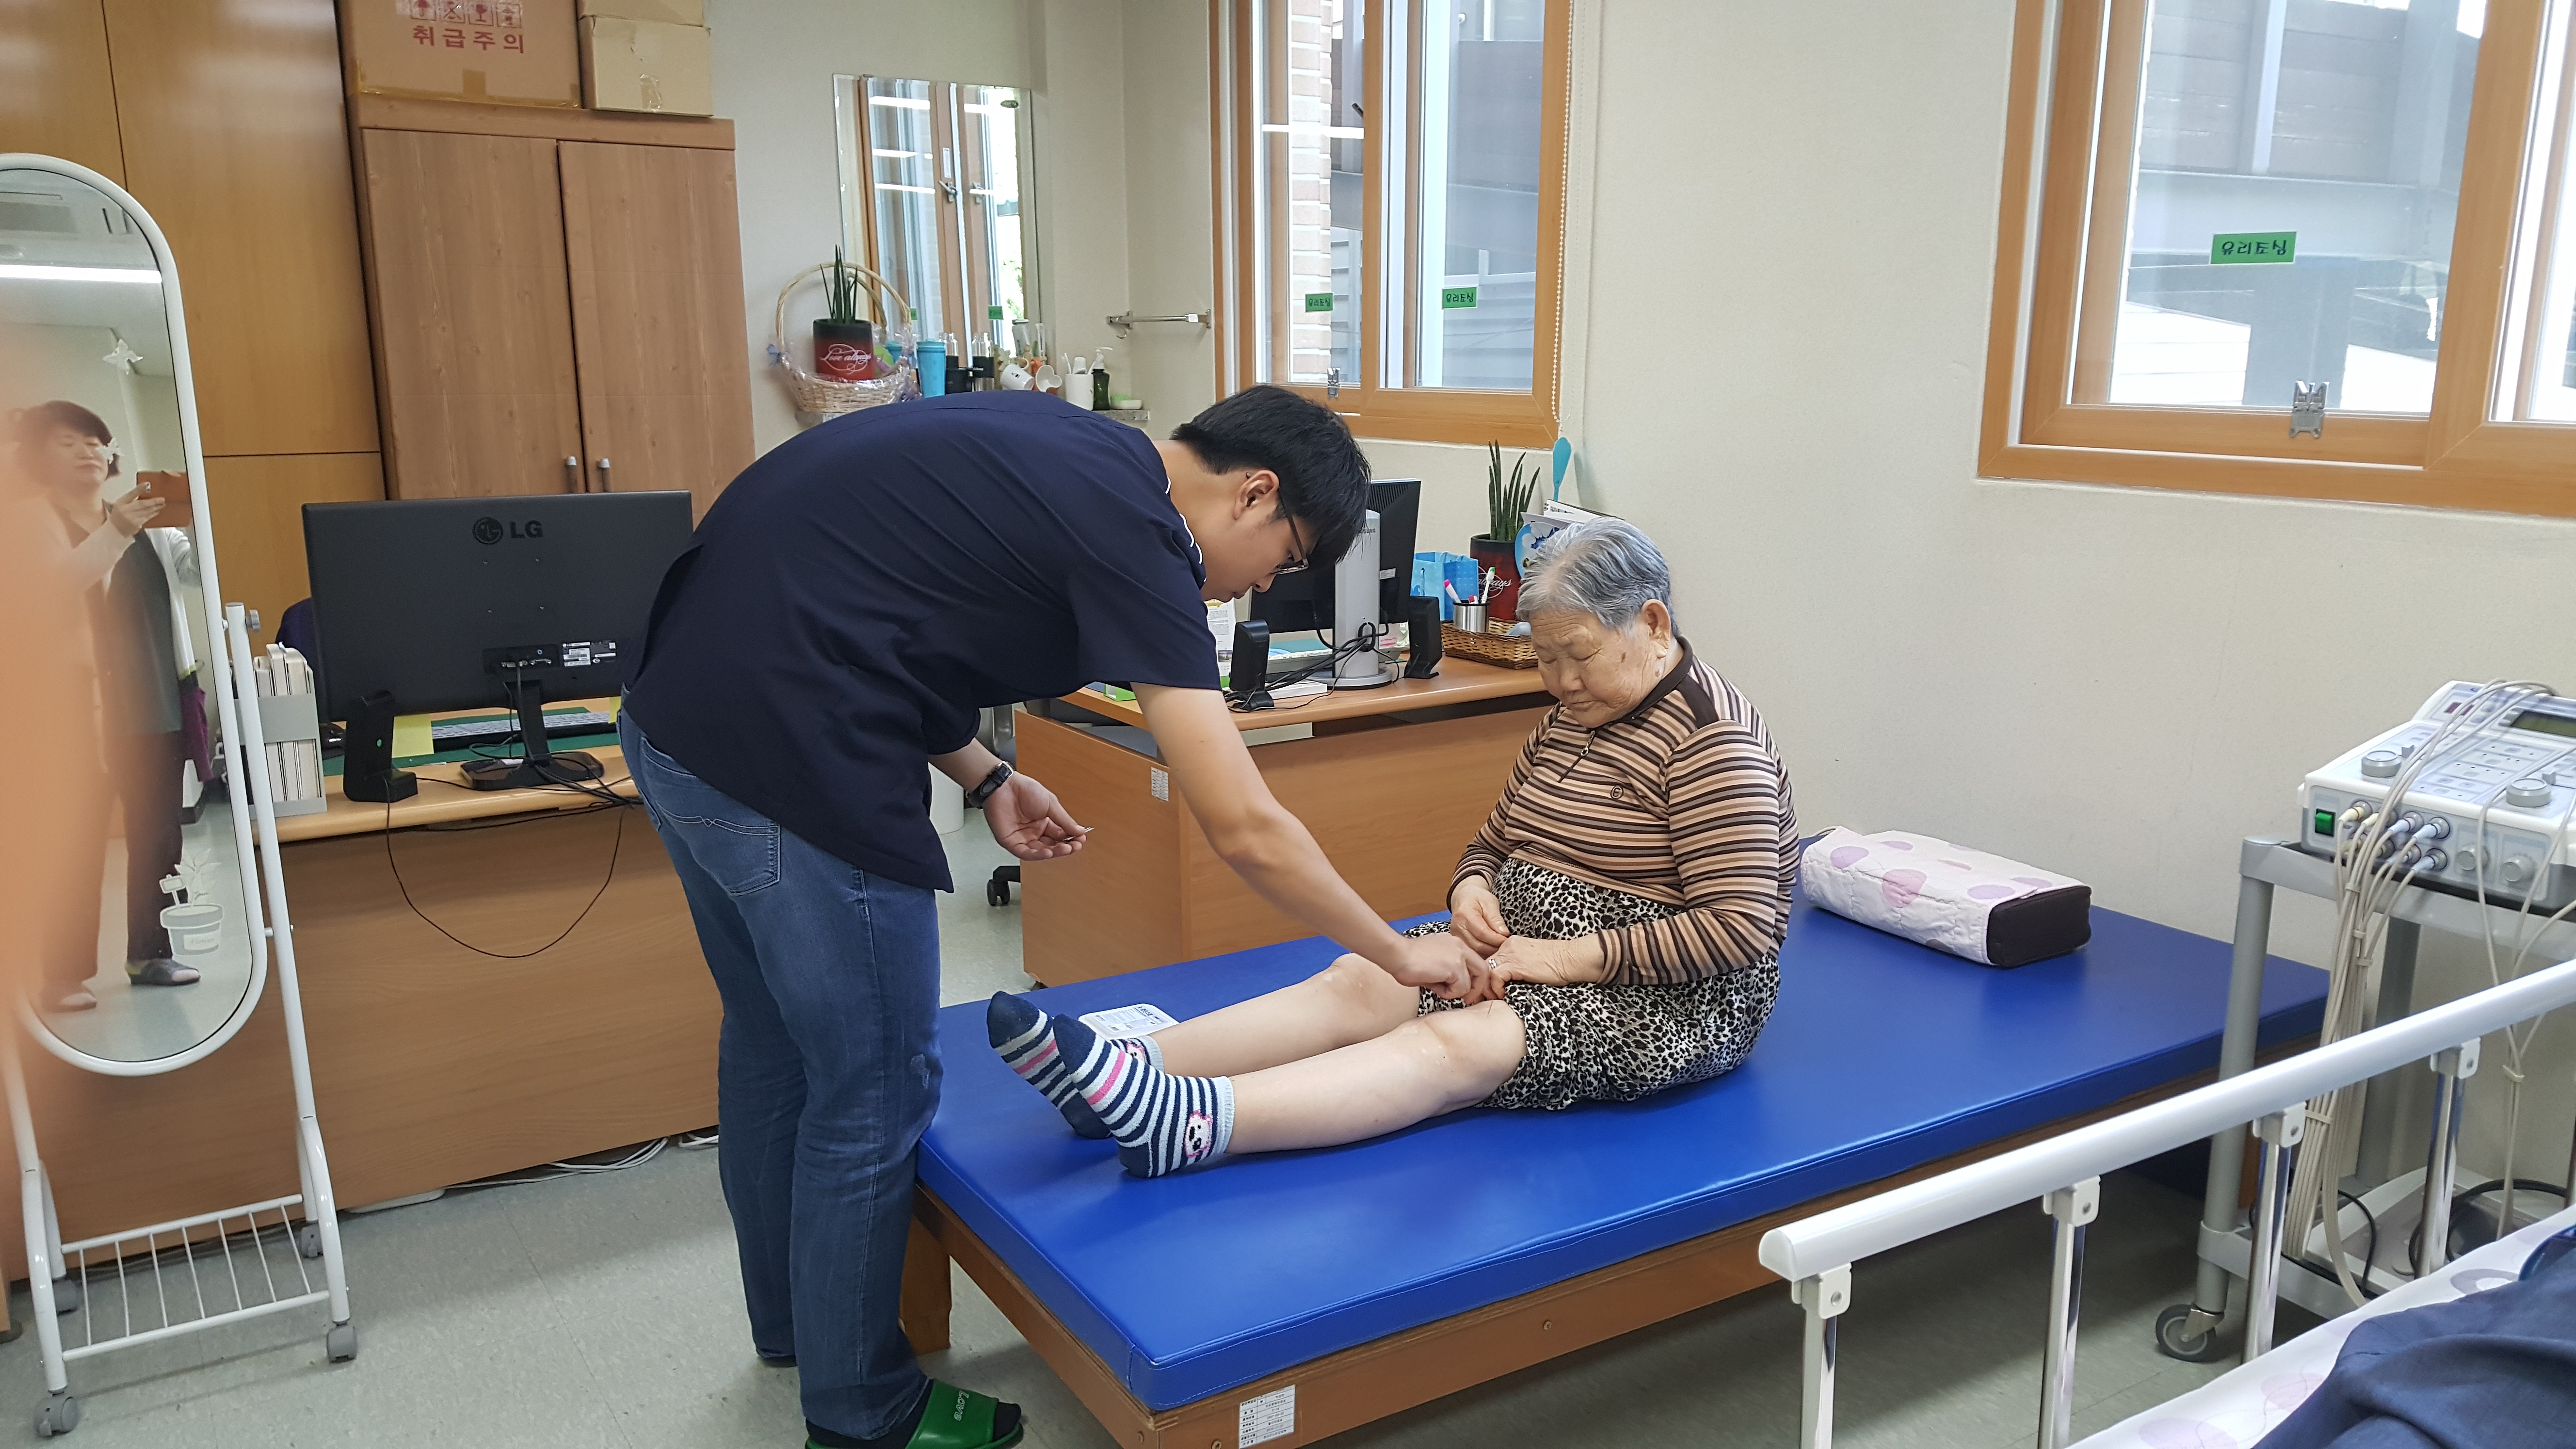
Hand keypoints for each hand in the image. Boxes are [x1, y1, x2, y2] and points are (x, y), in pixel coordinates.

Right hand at [104, 486, 164, 536]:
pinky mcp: (136, 525)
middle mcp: (125, 510)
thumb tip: (143, 490)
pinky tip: (157, 511)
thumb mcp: (120, 504)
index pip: (130, 494)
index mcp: (120, 503)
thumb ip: (130, 498)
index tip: (146, 484)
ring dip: (156, 507)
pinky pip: (147, 518)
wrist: (115, 530)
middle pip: (141, 504)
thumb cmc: (118, 515)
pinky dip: (153, 514)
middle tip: (162, 499)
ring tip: (162, 504)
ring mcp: (131, 518)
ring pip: (146, 511)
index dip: (139, 489)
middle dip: (153, 501)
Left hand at [982, 772, 1088, 860]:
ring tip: (1066, 849)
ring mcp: (1023, 837)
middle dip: (1065, 847)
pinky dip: (1038, 855)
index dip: (1071, 838)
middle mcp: (1034, 831)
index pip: (1060, 835)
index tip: (1081, 839)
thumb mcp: (1051, 803)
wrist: (1004, 785)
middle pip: (1052, 845)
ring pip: (1040, 852)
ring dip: (1054, 852)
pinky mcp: (1011, 842)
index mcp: (1044, 822)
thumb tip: (1079, 831)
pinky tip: (1049, 852)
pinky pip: (1025, 853)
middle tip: (1075, 846)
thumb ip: (1064, 820)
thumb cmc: (1024, 789)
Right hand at [1385, 932, 1491, 1002]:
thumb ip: (1447, 971)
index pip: (1474, 962)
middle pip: (1482, 970)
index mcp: (1454, 943)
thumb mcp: (1433, 962)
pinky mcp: (1455, 967)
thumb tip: (1453, 987)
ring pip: (1469, 983)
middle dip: (1476, 988)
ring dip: (1455, 992)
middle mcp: (1460, 946)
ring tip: (1438, 989)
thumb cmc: (1407, 959)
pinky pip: (1460, 989)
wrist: (1397, 954)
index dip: (1473, 979)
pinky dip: (1448, 994)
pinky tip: (1434, 987)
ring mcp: (1459, 956)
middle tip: (1466, 999)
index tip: (1465, 991)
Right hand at [1447, 875, 1509, 953]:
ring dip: (1489, 952)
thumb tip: (1504, 934)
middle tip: (1505, 946)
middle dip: (1494, 948)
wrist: (1464, 898)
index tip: (1507, 939)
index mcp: (1464, 914)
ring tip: (1499, 948)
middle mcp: (1457, 927)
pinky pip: (1472, 952)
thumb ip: (1496, 919)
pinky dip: (1483, 953)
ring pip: (1475, 951)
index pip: (1482, 932)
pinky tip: (1491, 949)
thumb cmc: (1477, 898)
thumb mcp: (1490, 902)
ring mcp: (1456, 936)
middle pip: (1478, 945)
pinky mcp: (1458, 942)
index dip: (1496, 939)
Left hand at [1488, 935, 1606, 987]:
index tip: (1491, 989)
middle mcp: (1508, 946)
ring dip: (1489, 987)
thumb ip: (1516, 967)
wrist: (1571, 959)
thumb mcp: (1531, 961)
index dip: (1488, 976)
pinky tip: (1505, 995)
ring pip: (1486, 970)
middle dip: (1484, 982)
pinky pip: (1495, 976)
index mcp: (1511, 944)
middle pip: (1484, 964)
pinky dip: (1497, 988)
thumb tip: (1505, 983)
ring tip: (1497, 997)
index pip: (1490, 959)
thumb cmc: (1557, 964)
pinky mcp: (1515, 964)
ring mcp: (1511, 953)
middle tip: (1489, 996)